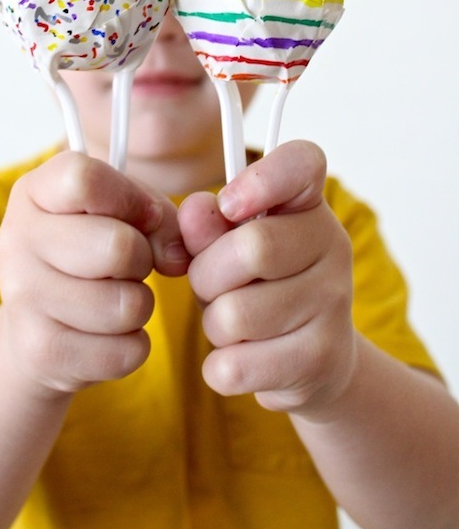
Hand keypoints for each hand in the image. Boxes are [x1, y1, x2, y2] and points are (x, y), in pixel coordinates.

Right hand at [0, 151, 187, 396]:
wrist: (40, 321)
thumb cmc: (91, 249)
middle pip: (117, 246)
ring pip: (126, 305)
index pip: (84, 180)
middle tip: (127, 265)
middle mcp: (17, 240)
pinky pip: (124, 352)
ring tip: (115, 296)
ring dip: (138, 305)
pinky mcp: (39, 351)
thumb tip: (177, 257)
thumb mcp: (124, 213)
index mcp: (34, 191)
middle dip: (142, 259)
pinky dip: (131, 345)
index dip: (130, 198)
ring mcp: (22, 298)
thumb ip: (159, 219)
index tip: (141, 215)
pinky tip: (107, 333)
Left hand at [178, 140, 355, 415]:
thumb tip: (194, 210)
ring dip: (214, 323)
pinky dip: (220, 367)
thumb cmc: (260, 287)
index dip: (262, 178)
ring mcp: (334, 303)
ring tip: (232, 323)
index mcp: (307, 204)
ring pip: (235, 314)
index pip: (303, 162)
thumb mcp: (225, 247)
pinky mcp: (323, 359)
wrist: (314, 360)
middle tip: (211, 285)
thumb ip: (205, 224)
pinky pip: (237, 364)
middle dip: (207, 275)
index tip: (229, 204)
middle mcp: (332, 245)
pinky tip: (238, 357)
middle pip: (251, 248)